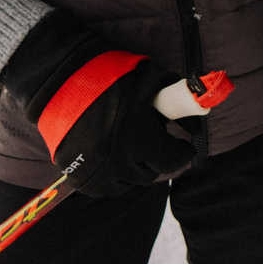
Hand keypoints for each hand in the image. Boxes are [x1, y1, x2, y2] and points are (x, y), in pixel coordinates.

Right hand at [0, 14, 200, 197]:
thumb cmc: (107, 74)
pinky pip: (106, 188)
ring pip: (129, 183)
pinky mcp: (77, 176)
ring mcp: (95, 170)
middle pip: (151, 173)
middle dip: (158, 157)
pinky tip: (116, 158)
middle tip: (156, 143)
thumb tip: (205, 108)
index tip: (184, 146)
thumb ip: (177, 97)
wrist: (57, 78)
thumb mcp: (148, 79)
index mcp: (137, 135)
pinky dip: (115, 178)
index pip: (172, 160)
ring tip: (134, 148)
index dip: (182, 152)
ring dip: (136, 168)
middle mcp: (117, 158)